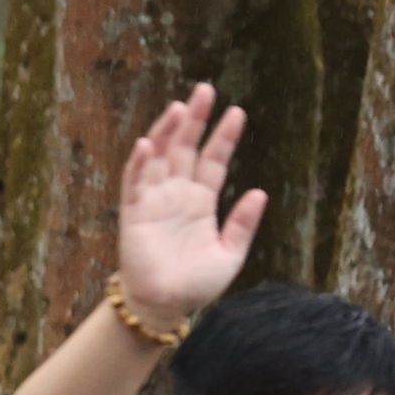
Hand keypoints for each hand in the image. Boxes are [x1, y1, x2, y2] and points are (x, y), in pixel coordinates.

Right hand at [117, 84, 268, 324]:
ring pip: (159, 158)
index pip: (213, 161)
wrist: (165, 305)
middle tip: (204, 89)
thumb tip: (260, 191)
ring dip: (166, 132)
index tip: (236, 111)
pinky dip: (139, 163)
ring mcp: (154, 202)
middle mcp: (177, 196)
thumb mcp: (231, 253)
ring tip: (179, 107)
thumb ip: (243, 223)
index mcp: (201, 203)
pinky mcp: (134, 213)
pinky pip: (134, 182)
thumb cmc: (196, 284)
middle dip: (194, 120)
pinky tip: (147, 143)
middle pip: (185, 149)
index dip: (223, 137)